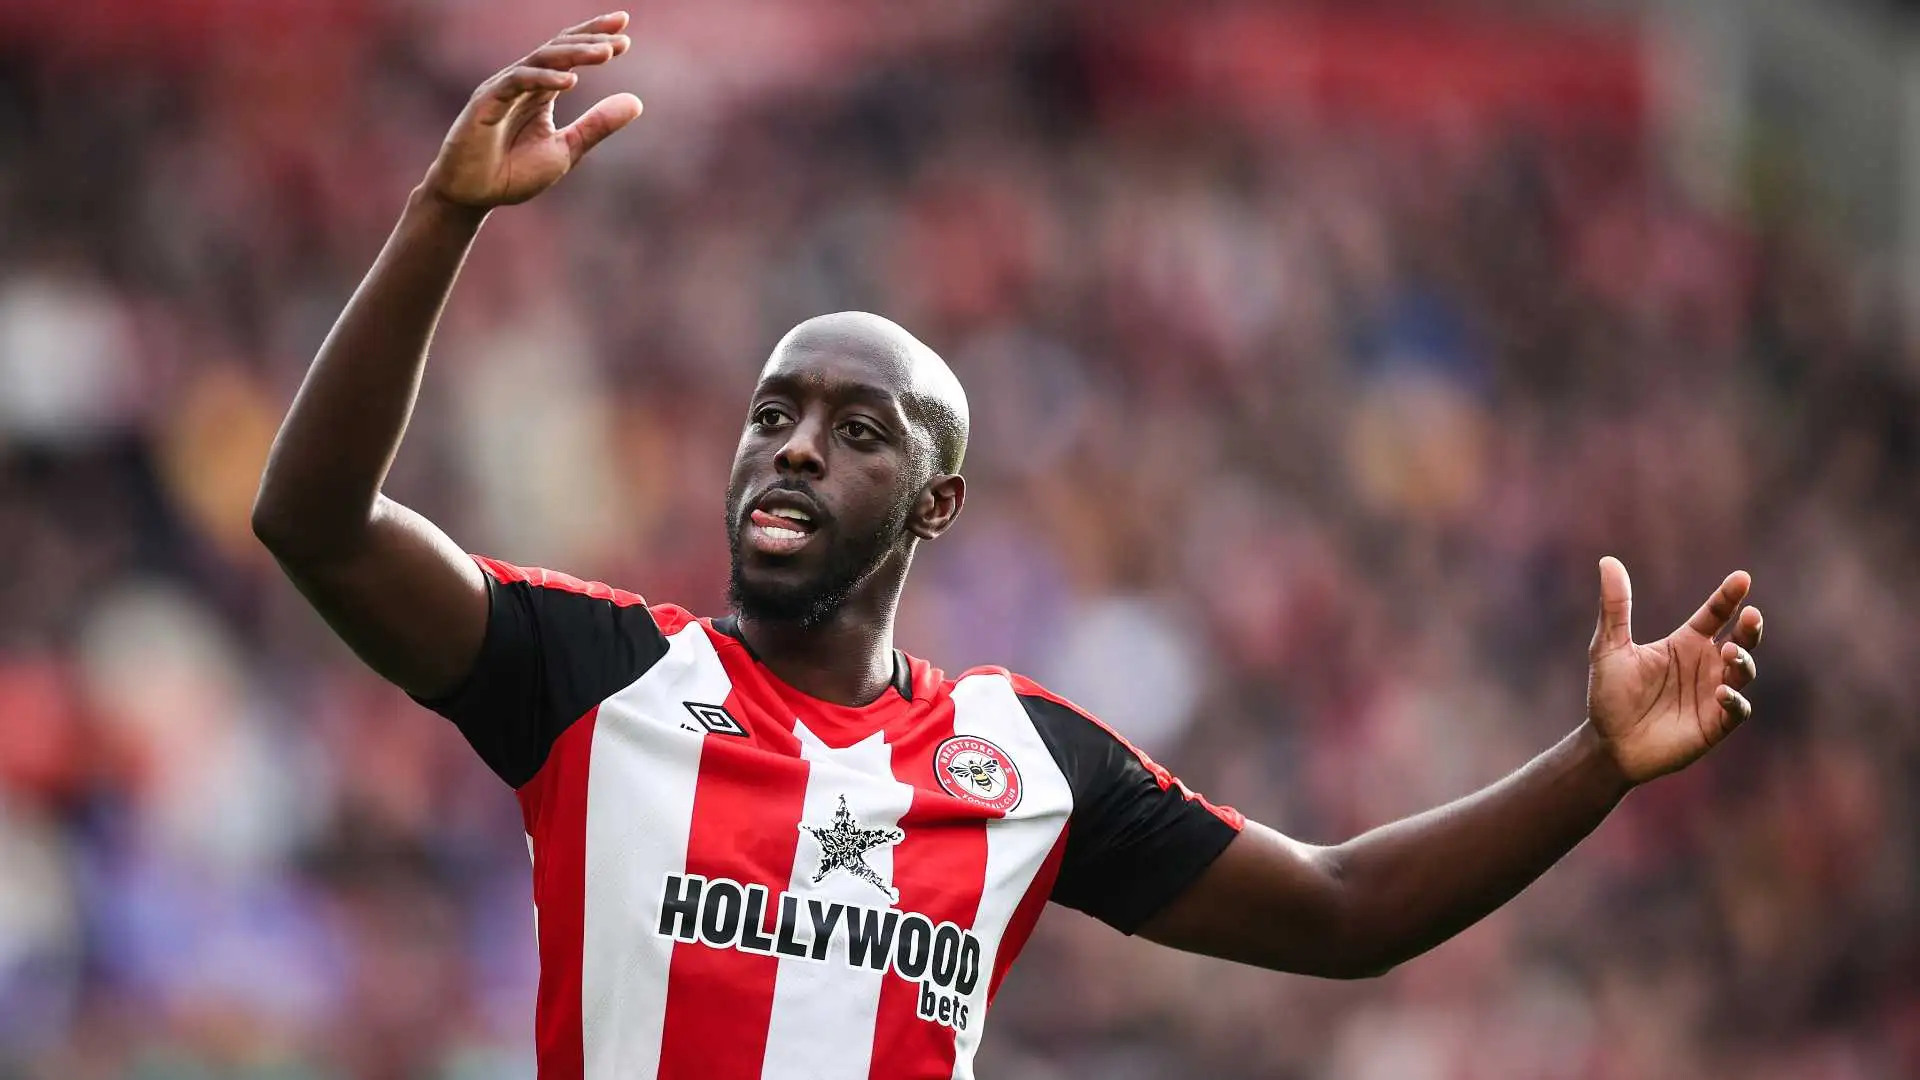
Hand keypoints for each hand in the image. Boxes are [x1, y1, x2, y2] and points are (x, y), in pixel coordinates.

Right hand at [422, 12, 642, 211]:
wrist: (474, 196)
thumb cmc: (513, 173)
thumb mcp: (566, 149)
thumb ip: (597, 125)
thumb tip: (637, 102)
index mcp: (540, 90)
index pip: (568, 54)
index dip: (594, 38)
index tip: (625, 31)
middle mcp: (521, 82)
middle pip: (557, 48)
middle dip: (589, 38)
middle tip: (620, 35)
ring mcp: (502, 89)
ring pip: (541, 59)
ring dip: (574, 54)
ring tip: (606, 53)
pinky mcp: (486, 102)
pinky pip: (517, 82)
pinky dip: (544, 79)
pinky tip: (571, 81)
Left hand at [1586, 556, 1764, 784]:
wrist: (1608, 742)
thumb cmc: (1609, 694)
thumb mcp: (1609, 647)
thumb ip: (1615, 607)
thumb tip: (1607, 560)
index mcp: (1686, 642)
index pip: (1715, 614)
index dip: (1729, 596)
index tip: (1742, 578)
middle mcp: (1706, 664)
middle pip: (1740, 639)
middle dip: (1749, 627)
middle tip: (1751, 614)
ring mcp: (1714, 693)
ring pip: (1743, 671)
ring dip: (1741, 659)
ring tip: (1728, 650)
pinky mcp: (1715, 723)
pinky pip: (1736, 709)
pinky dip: (1734, 699)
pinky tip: (1722, 691)